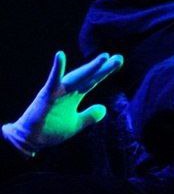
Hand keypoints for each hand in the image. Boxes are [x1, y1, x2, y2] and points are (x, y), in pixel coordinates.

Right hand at [3, 51, 123, 154]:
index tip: (118, 61)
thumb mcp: (77, 124)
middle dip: (104, 67)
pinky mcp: (47, 94)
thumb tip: (104, 108)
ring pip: (77, 76)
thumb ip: (90, 116)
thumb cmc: (52, 129)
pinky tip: (60, 55)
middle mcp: (68, 90)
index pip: (93, 81)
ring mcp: (58, 91)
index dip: (105, 71)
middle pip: (89, 76)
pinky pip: (53, 80)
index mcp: (75, 96)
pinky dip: (57, 68)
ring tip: (104, 57)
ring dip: (90, 67)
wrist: (33, 139)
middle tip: (119, 58)